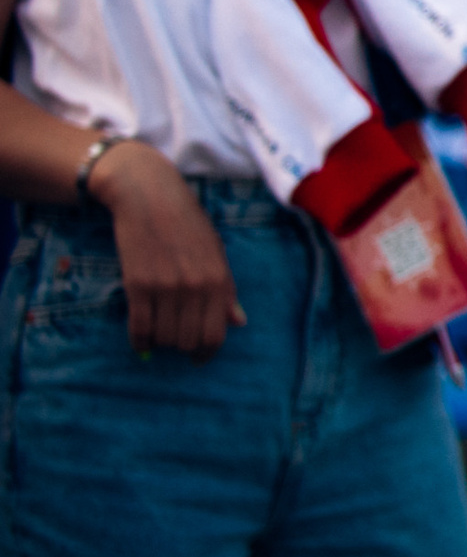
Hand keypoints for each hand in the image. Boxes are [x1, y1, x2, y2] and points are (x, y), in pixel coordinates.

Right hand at [87, 139, 244, 356]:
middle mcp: (194, 287)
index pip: (216, 333)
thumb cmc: (188, 224)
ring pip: (164, 337)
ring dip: (161, 342)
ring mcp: (165, 287)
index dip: (207, 352)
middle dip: (182, 347)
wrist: (149, 197)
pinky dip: (139, 341)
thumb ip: (227, 290)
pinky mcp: (137, 285)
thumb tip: (239, 321)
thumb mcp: (216, 253)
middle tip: (176, 342)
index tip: (199, 358)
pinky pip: (139, 327)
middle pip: (188, 340)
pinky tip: (141, 342)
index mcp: (218, 280)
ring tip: (160, 334)